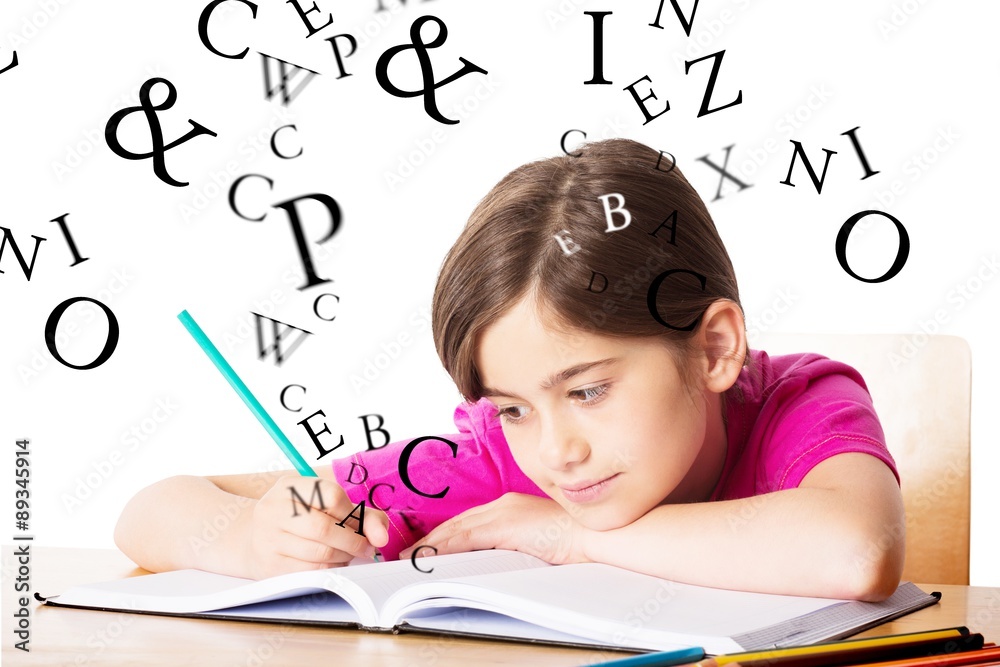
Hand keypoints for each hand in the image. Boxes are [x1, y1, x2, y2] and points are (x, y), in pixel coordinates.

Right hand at [244, 474, 389, 578]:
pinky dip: (330, 570)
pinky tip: (332, 563)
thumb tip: (381, 537)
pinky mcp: (270, 566)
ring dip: (344, 557)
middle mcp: (273, 509)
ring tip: (347, 553)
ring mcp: (268, 539)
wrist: (252, 537)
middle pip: (324, 528)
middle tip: (364, 546)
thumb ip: (362, 514)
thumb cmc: (299, 518)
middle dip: (353, 541)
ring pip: (320, 553)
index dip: (353, 513)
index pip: (331, 495)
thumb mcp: (324, 503)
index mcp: (289, 486)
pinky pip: (311, 572)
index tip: (362, 524)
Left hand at [399, 493, 589, 564]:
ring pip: (458, 529)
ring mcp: (504, 512)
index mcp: (512, 506)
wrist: (595, 536)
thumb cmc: (574, 541)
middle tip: (410, 550)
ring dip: (433, 543)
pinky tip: (431, 555)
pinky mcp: (506, 525)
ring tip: (412, 555)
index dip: (446, 532)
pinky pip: (467, 538)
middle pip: (459, 521)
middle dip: (433, 536)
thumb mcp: (538, 541)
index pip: (470, 520)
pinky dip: (446, 547)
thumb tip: (498, 559)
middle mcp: (504, 504)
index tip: (428, 544)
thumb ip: (516, 544)